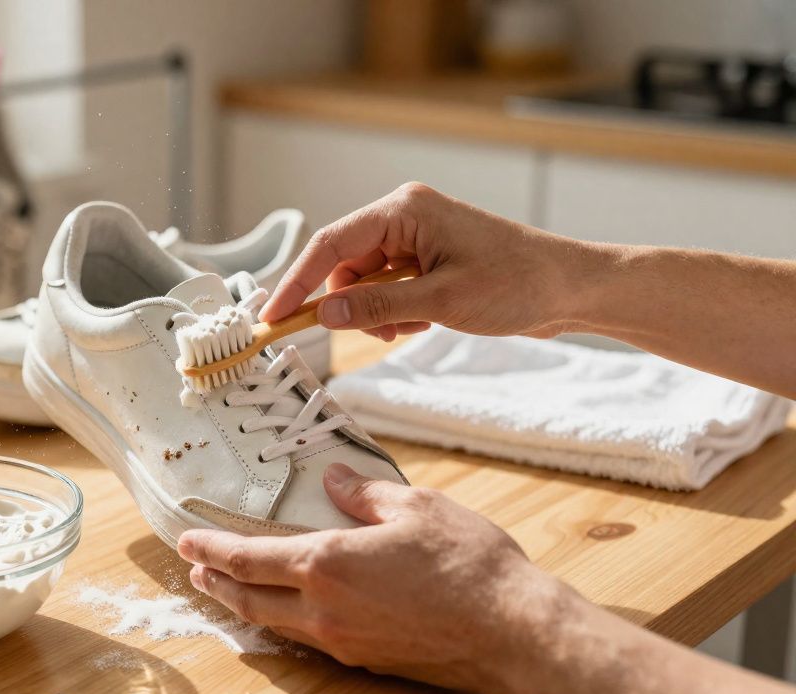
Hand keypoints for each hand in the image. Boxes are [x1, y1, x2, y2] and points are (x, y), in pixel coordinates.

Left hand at [177, 463, 572, 693]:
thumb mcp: (415, 507)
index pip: (247, 558)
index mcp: (326, 564)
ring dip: (244, 605)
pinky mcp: (367, 661)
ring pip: (276, 625)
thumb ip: (363, 495)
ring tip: (228, 589)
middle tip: (195, 567)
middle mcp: (324, 610)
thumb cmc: (470, 564)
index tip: (186, 540)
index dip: (211, 549)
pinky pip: (310, 640)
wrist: (514, 632)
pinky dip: (285, 621)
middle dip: (215, 582)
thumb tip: (332, 480)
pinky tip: (291, 611)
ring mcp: (343, 642)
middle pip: (248, 600)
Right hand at [260, 182, 597, 340]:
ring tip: (410, 328)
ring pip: (364, 281)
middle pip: (344, 265)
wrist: (571, 287)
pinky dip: (394, 312)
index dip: (297, 282)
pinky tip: (422, 322)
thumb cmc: (518, 283)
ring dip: (375, 313)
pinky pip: (387, 288)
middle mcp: (404, 216)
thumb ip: (378, 308)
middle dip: (350, 305)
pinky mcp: (426, 258)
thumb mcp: (442, 301)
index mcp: (404, 210)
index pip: (331, 244)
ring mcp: (415, 237)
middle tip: (373, 335)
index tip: (271, 317)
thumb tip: (324, 317)